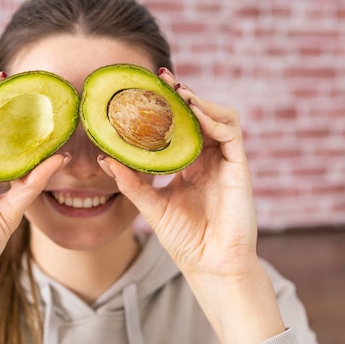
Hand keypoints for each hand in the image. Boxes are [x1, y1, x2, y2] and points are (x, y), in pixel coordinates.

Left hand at [98, 68, 256, 277]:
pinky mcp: (241, 168)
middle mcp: (211, 160)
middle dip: (183, 94)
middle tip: (162, 78)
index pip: (182, 127)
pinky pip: (232, 133)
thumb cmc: (186, 240)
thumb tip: (103, 159)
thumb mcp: (152, 206)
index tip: (147, 90)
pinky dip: (213, 118)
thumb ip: (131, 183)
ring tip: (177, 91)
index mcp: (192, 166)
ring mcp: (227, 163)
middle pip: (201, 116)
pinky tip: (193, 111)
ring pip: (220, 117)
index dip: (168, 108)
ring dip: (199, 101)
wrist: (211, 265)